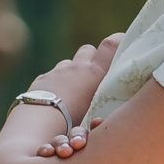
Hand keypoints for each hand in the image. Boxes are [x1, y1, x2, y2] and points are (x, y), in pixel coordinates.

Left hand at [27, 35, 121, 156]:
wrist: (39, 122)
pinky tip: (56, 99)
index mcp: (94, 73)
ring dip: (73, 73)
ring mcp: (56, 72)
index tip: (124, 40)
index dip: (118, 40)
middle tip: (95, 76)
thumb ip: (107, 100)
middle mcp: (75, 68)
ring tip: (74, 92)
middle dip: (92, 58)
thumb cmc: (74, 123)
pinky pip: (52, 76)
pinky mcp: (41, 80)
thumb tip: (119, 103)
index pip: (110, 46)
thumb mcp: (98, 111)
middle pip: (88, 50)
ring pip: (68, 64)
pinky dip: (56, 84)